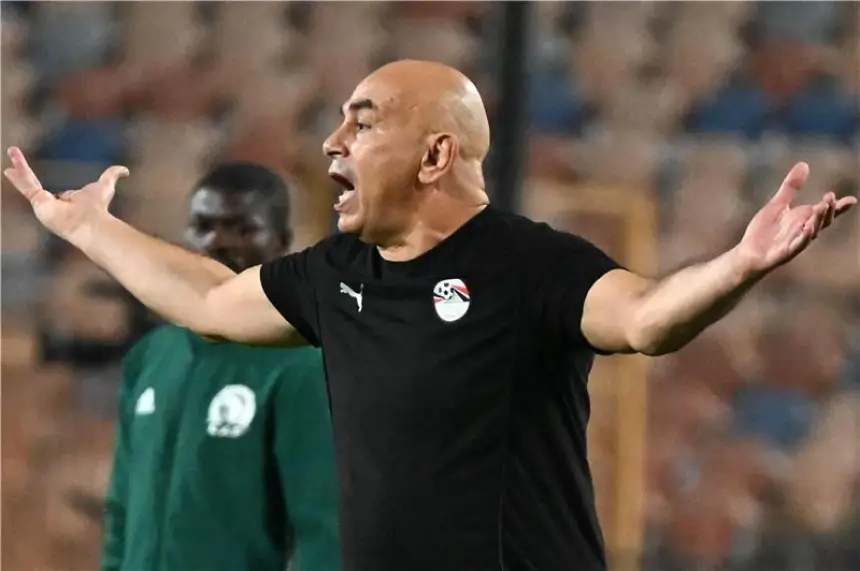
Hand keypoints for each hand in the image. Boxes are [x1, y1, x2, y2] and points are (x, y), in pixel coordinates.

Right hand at [3, 146, 128, 243]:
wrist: (90, 222)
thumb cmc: (98, 208)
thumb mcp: (106, 185)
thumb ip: (112, 175)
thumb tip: (125, 170)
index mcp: (68, 202)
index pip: (58, 193)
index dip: (58, 188)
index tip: (46, 182)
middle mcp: (54, 205)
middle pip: (36, 185)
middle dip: (25, 173)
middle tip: (14, 161)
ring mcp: (44, 205)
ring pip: (28, 182)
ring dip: (20, 168)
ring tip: (11, 151)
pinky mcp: (38, 203)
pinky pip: (27, 186)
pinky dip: (19, 174)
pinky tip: (8, 167)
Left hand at [736, 162, 855, 275]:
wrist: (748, 254)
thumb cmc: (764, 232)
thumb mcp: (777, 204)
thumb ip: (791, 187)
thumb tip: (804, 164)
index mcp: (804, 219)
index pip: (825, 212)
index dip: (839, 207)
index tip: (852, 200)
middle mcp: (803, 231)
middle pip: (821, 221)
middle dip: (827, 209)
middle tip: (830, 197)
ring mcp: (795, 242)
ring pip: (812, 232)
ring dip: (817, 220)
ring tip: (821, 207)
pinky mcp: (785, 253)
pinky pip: (797, 245)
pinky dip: (804, 237)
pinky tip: (808, 228)